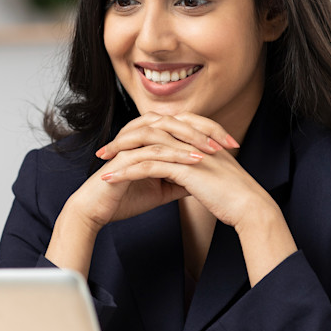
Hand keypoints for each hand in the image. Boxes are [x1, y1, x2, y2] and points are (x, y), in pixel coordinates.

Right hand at [64, 113, 235, 231]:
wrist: (98, 210)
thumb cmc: (126, 197)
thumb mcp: (163, 189)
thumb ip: (183, 180)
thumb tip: (207, 180)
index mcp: (151, 137)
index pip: (185, 126)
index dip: (210, 132)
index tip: (233, 145)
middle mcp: (141, 133)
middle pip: (178, 120)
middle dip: (206, 130)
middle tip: (228, 143)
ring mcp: (131, 142)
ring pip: (166, 130)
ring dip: (191, 139)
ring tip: (213, 151)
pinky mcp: (124, 155)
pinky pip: (153, 149)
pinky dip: (175, 154)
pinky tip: (193, 161)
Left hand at [98, 113, 299, 284]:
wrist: (250, 208)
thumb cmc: (234, 196)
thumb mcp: (212, 176)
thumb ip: (198, 167)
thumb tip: (184, 172)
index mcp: (199, 137)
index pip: (161, 129)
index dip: (138, 136)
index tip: (120, 147)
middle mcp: (193, 139)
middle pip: (149, 132)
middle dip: (123, 141)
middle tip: (104, 151)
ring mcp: (189, 151)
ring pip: (145, 147)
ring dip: (120, 156)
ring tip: (101, 166)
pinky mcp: (185, 168)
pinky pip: (148, 166)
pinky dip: (127, 172)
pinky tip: (112, 179)